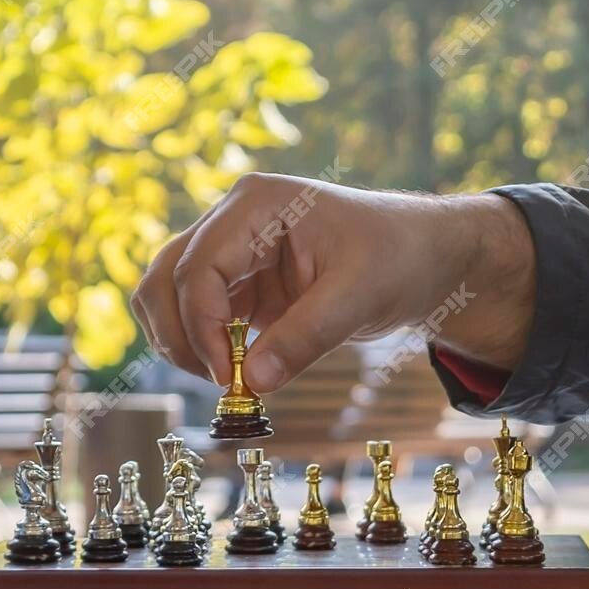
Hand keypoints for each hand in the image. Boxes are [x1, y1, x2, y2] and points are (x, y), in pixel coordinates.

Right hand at [130, 174, 538, 392]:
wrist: (423, 255)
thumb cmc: (398, 258)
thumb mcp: (360, 297)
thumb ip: (306, 337)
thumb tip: (251, 383)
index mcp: (258, 204)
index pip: (199, 267)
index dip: (202, 326)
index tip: (228, 376)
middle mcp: (233, 220)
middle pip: (165, 276)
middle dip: (178, 334)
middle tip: (218, 381)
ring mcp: (231, 250)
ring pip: (165, 293)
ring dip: (179, 340)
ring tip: (223, 378)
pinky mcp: (238, 283)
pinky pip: (193, 312)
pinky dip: (198, 344)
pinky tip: (232, 371)